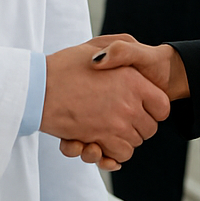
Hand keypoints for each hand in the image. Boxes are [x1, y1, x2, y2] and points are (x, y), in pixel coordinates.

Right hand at [42, 36, 169, 167]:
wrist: (37, 88)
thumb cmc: (64, 66)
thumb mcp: (95, 46)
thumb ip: (120, 47)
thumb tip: (134, 55)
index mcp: (133, 80)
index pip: (162, 105)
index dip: (154, 108)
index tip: (141, 106)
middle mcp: (129, 104)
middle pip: (150, 128)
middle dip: (139, 126)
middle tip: (121, 117)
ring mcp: (116, 124)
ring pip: (135, 143)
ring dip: (124, 139)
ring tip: (109, 128)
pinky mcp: (100, 140)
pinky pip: (120, 155)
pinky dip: (113, 153)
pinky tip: (101, 141)